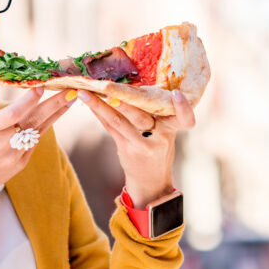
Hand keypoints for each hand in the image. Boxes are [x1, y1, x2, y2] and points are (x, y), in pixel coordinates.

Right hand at [0, 78, 75, 224]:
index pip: (11, 114)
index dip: (27, 102)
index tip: (41, 88)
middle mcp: (2, 143)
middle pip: (33, 120)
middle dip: (54, 104)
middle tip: (71, 90)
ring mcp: (15, 155)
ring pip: (40, 130)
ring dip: (56, 113)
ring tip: (71, 98)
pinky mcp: (22, 162)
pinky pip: (35, 141)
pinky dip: (44, 126)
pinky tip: (55, 113)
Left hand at [77, 89, 195, 207]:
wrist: (152, 182)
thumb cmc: (159, 150)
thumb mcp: (167, 133)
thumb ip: (158, 113)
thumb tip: (136, 86)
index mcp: (172, 130)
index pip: (183, 119)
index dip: (182, 107)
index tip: (177, 94)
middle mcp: (158, 138)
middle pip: (139, 116)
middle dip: (122, 100)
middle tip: (106, 86)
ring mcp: (140, 145)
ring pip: (118, 121)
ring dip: (99, 105)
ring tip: (84, 93)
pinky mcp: (125, 148)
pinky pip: (110, 127)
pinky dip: (99, 113)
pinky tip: (88, 102)